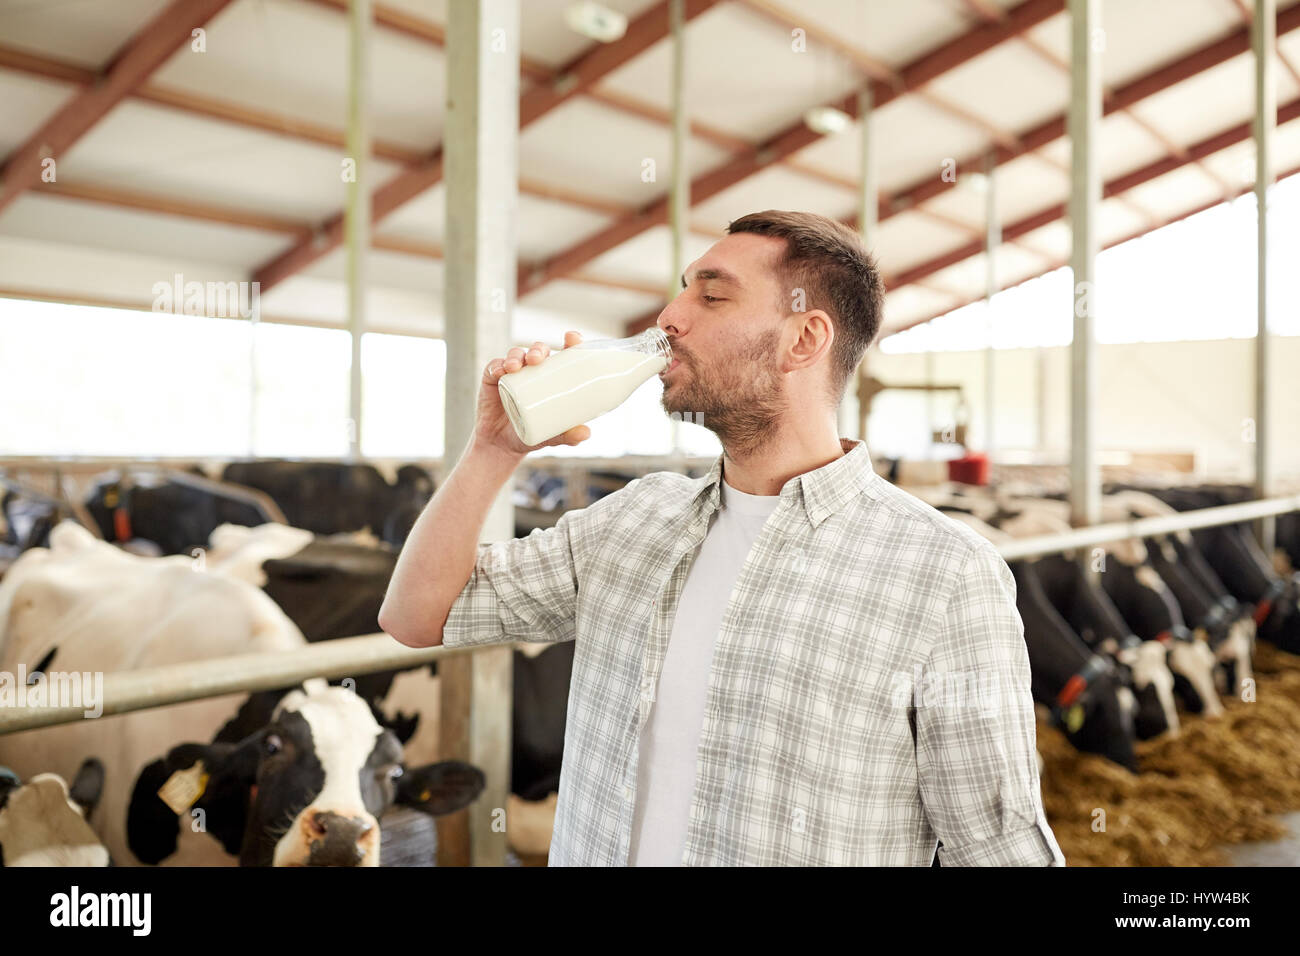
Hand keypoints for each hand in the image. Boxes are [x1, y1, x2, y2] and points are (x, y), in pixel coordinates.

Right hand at [473, 331, 592, 457]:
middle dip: (538, 350)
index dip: (570, 342)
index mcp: (552, 378)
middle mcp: (533, 372)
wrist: (502, 446)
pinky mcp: (493, 379)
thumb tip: (586, 433)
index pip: (563, 355)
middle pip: (539, 351)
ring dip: (516, 356)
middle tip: (537, 360)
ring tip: (515, 367)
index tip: (572, 338)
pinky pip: (494, 366)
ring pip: (516, 355)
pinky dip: (497, 366)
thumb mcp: (552, 436)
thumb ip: (568, 436)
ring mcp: (513, 374)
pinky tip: (500, 371)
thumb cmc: (531, 435)